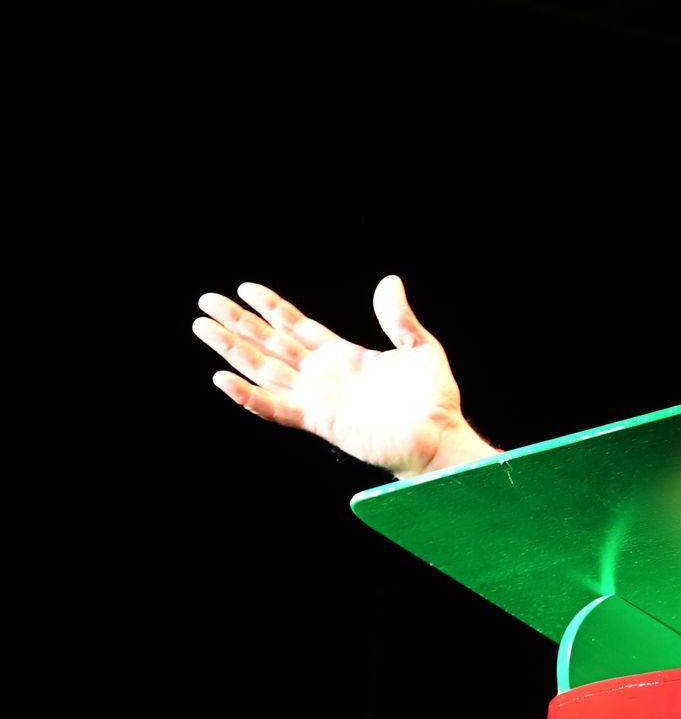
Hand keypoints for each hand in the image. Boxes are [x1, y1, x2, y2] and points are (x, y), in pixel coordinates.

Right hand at [193, 275, 496, 477]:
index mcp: (343, 356)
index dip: (270, 307)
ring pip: (263, 370)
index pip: (296, 326)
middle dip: (238, 323)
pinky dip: (247, 395)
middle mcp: (323, 376)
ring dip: (232, 350)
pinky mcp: (319, 421)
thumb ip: (398, 317)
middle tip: (206, 302)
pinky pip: (274, 407)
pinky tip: (223, 378)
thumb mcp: (419, 346)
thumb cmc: (434, 399)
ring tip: (202, 327)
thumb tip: (389, 281)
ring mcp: (317, 399)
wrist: (440, 437)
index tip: (244, 288)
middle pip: (270, 344)